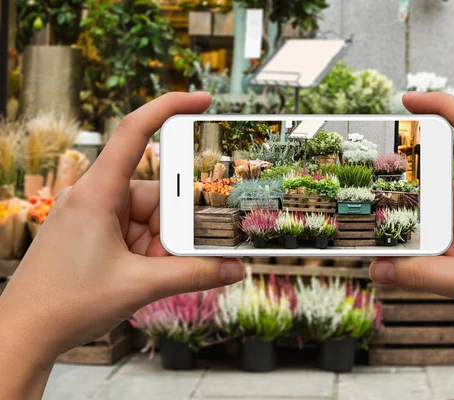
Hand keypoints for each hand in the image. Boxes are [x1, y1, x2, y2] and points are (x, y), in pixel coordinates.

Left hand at [0, 92, 244, 397]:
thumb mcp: (140, 285)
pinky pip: (137, 234)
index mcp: (98, 193)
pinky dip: (151, 253)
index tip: (202, 102)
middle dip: (176, 226)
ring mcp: (96, 218)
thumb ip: (193, 274)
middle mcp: (97, 198)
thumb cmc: (66, 303)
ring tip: (160, 274)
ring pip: (149, 219)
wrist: (25, 334)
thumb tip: (234, 268)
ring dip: (163, 246)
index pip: (134, 132)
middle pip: (156, 194)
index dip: (169, 108)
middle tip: (187, 254)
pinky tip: (153, 274)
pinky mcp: (97, 237)